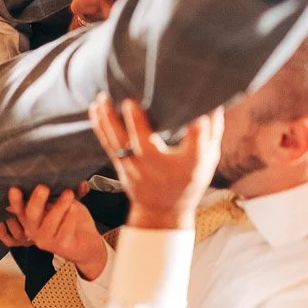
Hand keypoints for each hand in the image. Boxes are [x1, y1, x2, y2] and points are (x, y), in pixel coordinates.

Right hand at [0, 183, 108, 280]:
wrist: (90, 243)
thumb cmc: (73, 220)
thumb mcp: (64, 201)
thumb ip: (59, 191)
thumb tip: (58, 176)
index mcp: (32, 219)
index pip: (19, 209)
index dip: (15, 200)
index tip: (14, 188)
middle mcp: (35, 231)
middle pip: (31, 215)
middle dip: (36, 200)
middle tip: (43, 187)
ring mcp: (47, 241)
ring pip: (50, 222)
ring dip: (60, 205)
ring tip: (68, 193)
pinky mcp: (62, 246)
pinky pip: (65, 229)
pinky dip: (70, 216)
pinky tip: (74, 208)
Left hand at [89, 94, 223, 229]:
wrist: (162, 211)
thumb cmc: (187, 181)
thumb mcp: (207, 161)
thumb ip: (211, 132)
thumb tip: (213, 102)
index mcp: (187, 166)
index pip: (195, 150)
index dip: (198, 131)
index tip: (198, 115)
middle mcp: (159, 168)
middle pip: (144, 145)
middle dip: (136, 123)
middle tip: (129, 100)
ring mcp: (135, 167)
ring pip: (119, 142)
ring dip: (109, 119)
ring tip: (103, 97)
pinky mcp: (120, 164)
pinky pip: (107, 143)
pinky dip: (99, 125)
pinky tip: (94, 108)